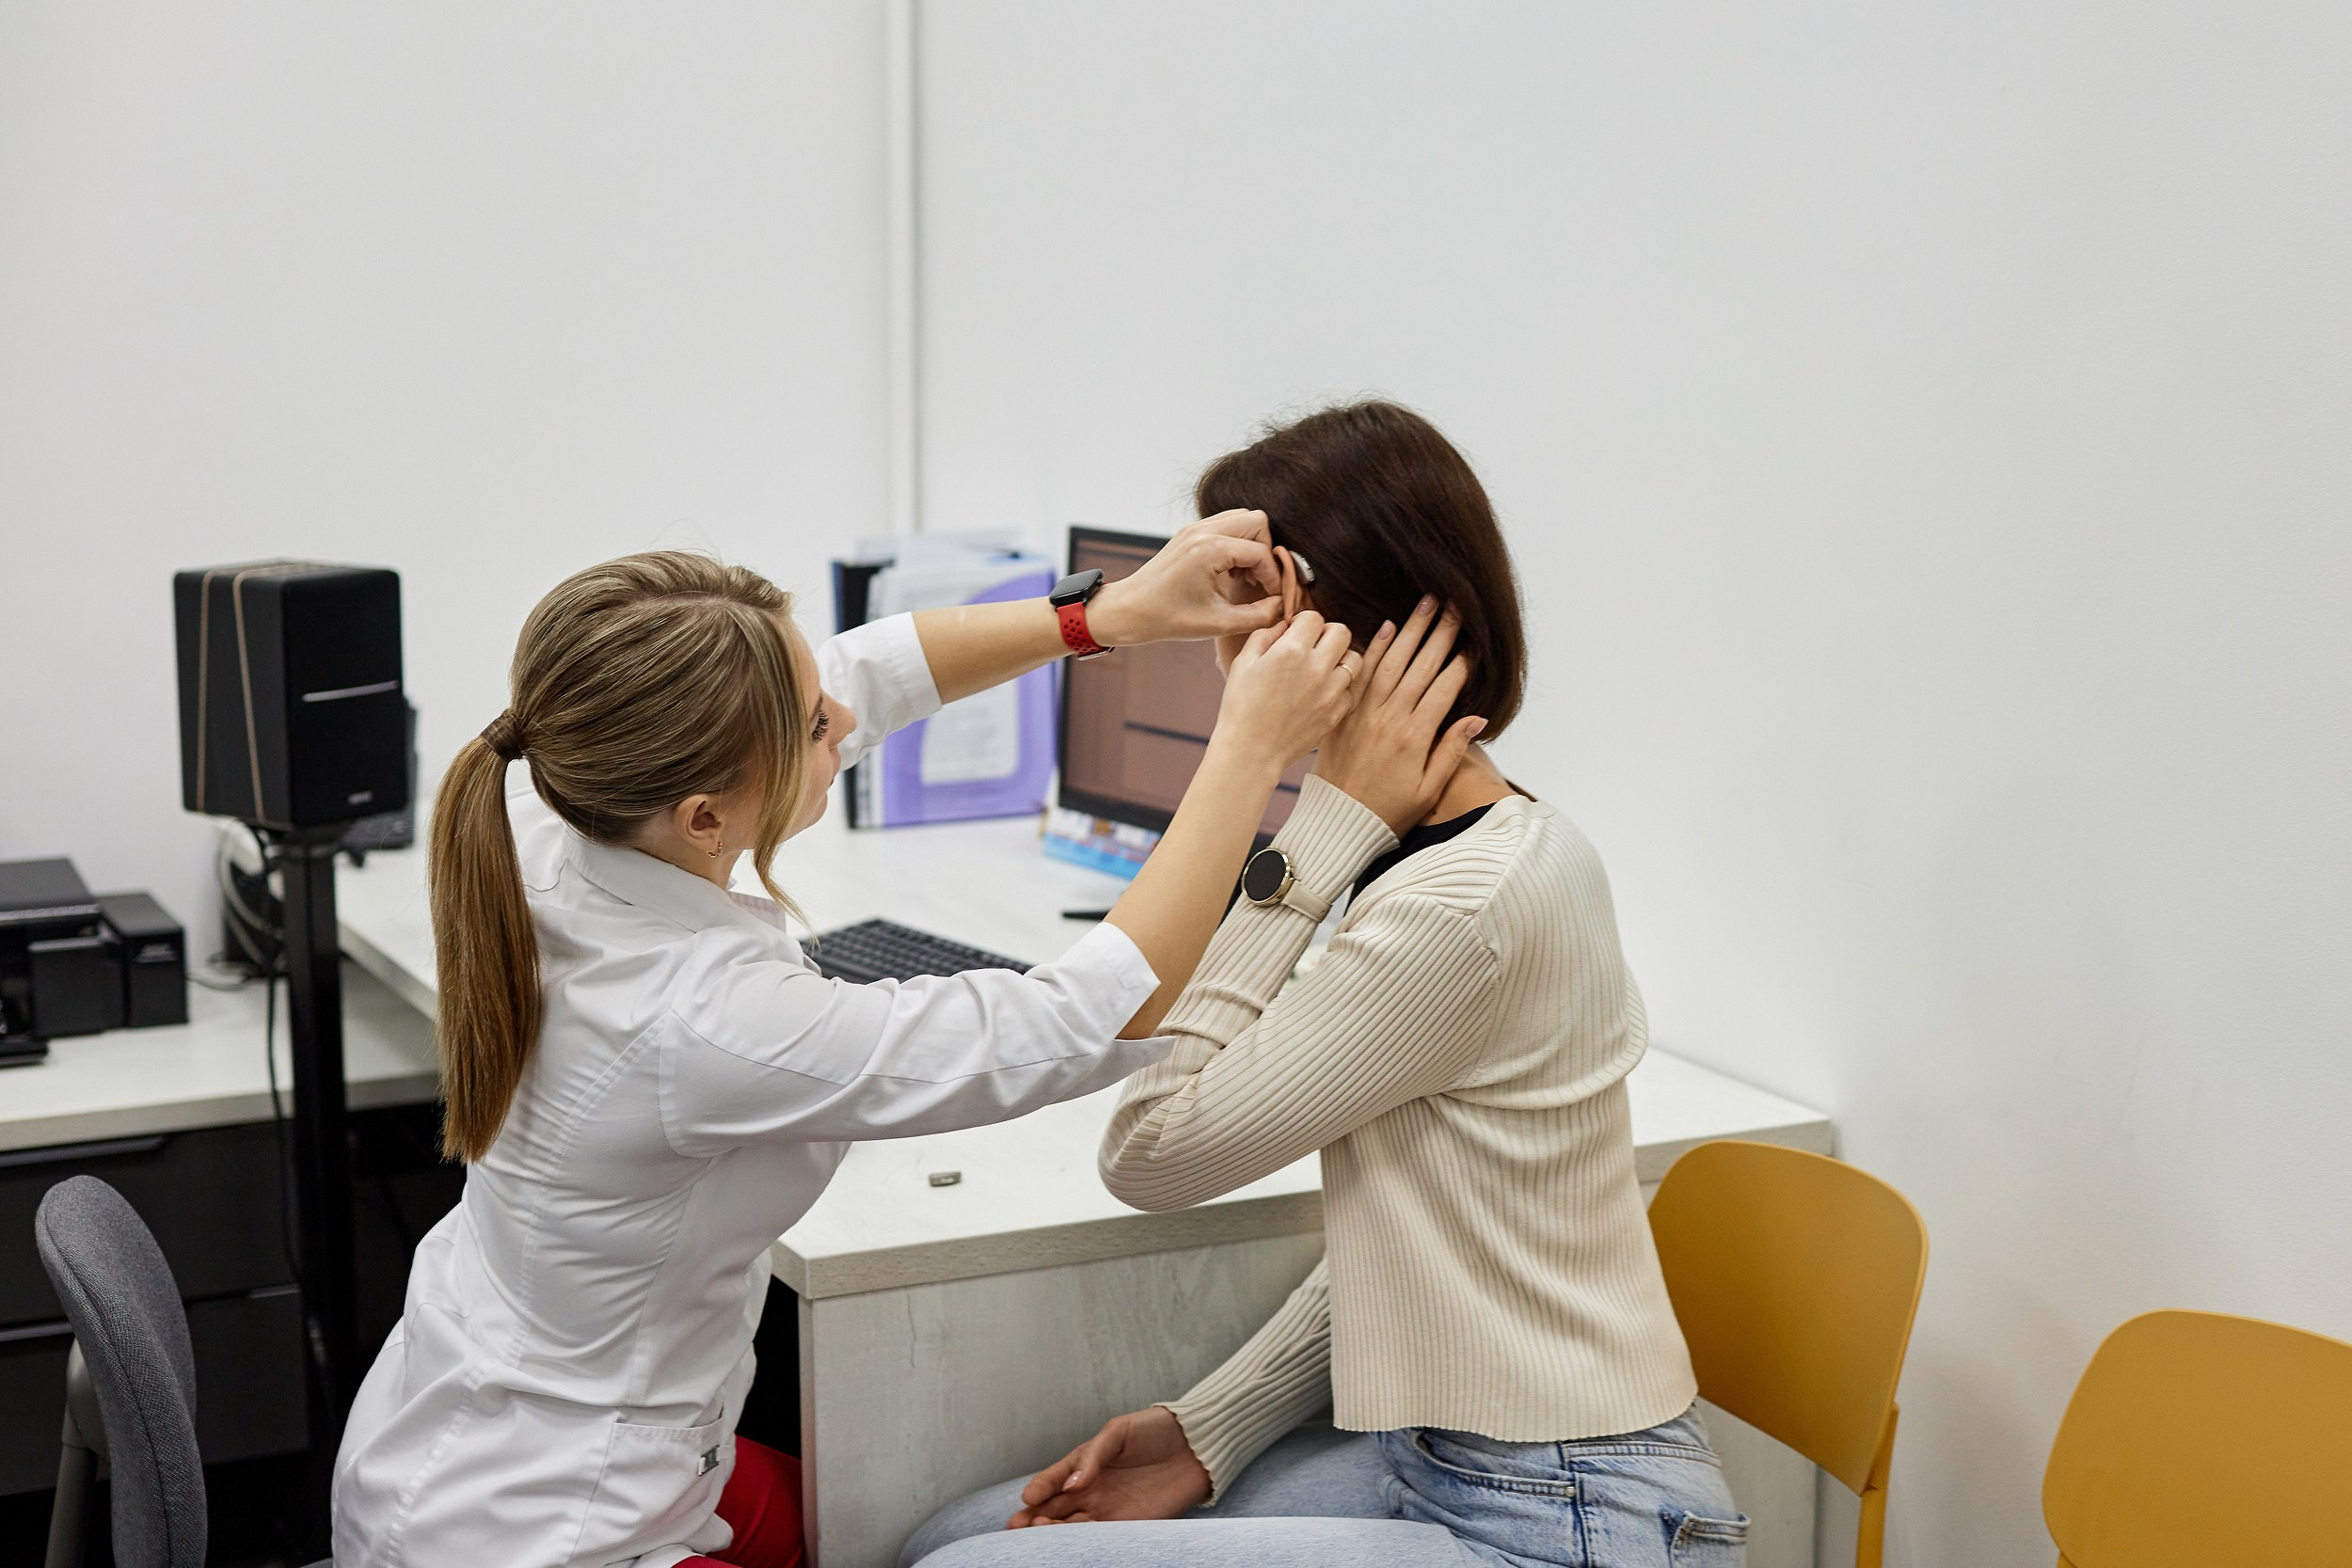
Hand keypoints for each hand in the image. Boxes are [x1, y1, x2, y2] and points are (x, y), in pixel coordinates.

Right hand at [1009, 1405, 1210, 1526]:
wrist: (1196, 1444)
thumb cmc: (1155, 1430)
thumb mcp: (1118, 1432)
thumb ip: (1093, 1457)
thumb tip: (1072, 1484)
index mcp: (1084, 1464)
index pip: (1053, 1479)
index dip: (1039, 1489)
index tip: (1028, 1497)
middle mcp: (1092, 1490)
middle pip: (1056, 1508)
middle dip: (1035, 1517)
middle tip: (1018, 1526)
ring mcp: (1110, 1509)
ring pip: (1074, 1526)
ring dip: (1055, 1531)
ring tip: (1040, 1531)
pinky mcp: (1131, 1524)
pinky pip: (1102, 1537)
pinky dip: (1085, 1541)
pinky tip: (1072, 1541)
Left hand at [1086, 511, 1284, 647]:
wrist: (1128, 610)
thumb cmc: (1167, 619)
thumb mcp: (1218, 624)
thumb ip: (1258, 616)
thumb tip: (1284, 607)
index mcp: (1209, 550)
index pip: (1261, 553)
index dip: (1274, 578)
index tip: (1273, 599)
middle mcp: (1203, 531)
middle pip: (1257, 521)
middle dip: (1266, 551)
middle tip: (1260, 581)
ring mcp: (1194, 527)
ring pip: (1242, 518)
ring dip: (1252, 544)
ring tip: (1245, 577)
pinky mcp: (1189, 532)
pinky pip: (1226, 524)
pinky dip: (1236, 543)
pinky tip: (1229, 572)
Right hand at [1211, 611, 1361, 772]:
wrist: (1251, 752)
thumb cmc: (1241, 707)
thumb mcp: (1243, 663)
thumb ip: (1265, 635)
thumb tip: (1285, 625)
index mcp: (1291, 651)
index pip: (1314, 617)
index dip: (1303, 621)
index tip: (1296, 632)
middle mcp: (1316, 668)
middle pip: (1342, 632)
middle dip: (1327, 634)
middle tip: (1313, 646)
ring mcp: (1330, 692)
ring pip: (1354, 660)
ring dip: (1339, 659)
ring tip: (1322, 669)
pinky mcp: (1336, 713)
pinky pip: (1351, 689)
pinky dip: (1341, 687)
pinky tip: (1323, 692)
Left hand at [1310, 596, 1486, 833]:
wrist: (1338, 820)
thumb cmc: (1388, 810)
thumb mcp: (1428, 790)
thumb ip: (1452, 751)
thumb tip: (1476, 717)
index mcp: (1415, 737)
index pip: (1445, 687)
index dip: (1463, 662)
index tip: (1476, 640)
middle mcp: (1390, 717)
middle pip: (1421, 665)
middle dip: (1442, 632)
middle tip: (1457, 604)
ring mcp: (1365, 711)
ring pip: (1392, 661)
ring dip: (1411, 629)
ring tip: (1427, 602)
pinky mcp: (1345, 710)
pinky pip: (1362, 672)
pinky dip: (1374, 647)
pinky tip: (1387, 625)